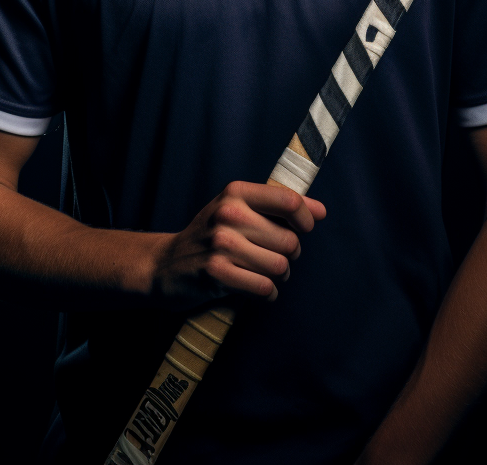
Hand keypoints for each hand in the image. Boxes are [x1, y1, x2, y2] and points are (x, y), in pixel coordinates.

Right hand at [150, 180, 325, 307]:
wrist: (165, 264)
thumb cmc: (211, 235)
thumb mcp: (238, 210)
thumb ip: (278, 207)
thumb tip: (322, 211)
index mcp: (236, 192)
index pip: (289, 201)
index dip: (306, 219)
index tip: (303, 228)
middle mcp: (229, 213)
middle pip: (290, 240)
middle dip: (290, 254)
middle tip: (274, 256)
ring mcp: (221, 243)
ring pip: (280, 266)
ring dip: (280, 276)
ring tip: (266, 273)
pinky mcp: (216, 272)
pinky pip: (264, 287)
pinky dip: (268, 293)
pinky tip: (258, 289)